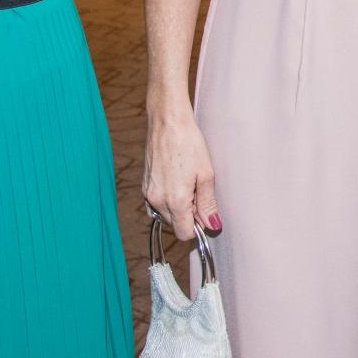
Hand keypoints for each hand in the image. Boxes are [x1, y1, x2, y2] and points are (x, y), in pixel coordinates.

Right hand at [143, 107, 219, 241]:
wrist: (167, 122)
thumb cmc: (189, 144)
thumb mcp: (206, 174)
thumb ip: (208, 203)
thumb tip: (212, 225)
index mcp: (175, 201)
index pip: (184, 234)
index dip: (197, 227)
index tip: (205, 212)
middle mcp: (157, 201)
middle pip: (175, 224)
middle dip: (188, 215)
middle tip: (198, 190)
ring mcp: (148, 194)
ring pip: (166, 215)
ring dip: (178, 207)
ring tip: (187, 182)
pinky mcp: (144, 186)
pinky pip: (157, 204)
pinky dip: (167, 199)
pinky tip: (176, 180)